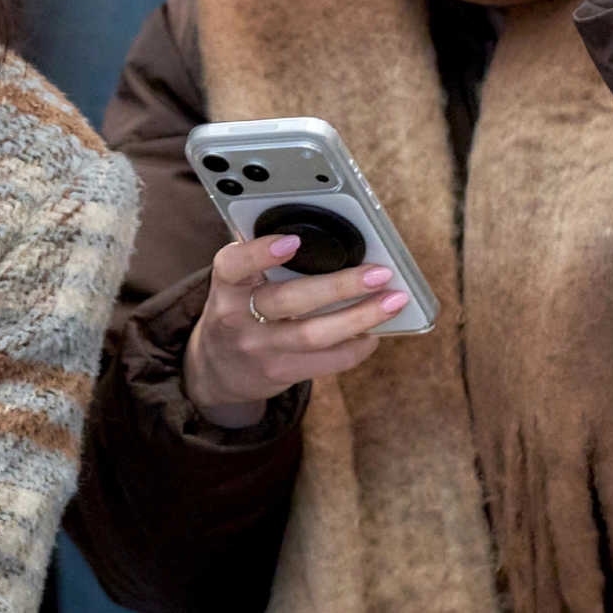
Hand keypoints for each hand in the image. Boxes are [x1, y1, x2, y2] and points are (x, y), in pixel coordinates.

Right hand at [182, 232, 406, 428]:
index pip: (234, 264)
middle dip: (339, 286)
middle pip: (290, 300)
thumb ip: (266, 264)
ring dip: (360, 317)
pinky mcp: (280, 372)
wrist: (218, 367)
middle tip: (379, 272)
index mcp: (227, 283)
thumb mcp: (238, 283)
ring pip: (314, 334)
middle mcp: (237, 316)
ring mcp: (259, 347)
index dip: (261, 252)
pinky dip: (356, 345)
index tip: (293, 241)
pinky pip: (326, 361)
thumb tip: (337, 242)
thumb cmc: (241, 308)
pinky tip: (374, 332)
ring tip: (393, 301)